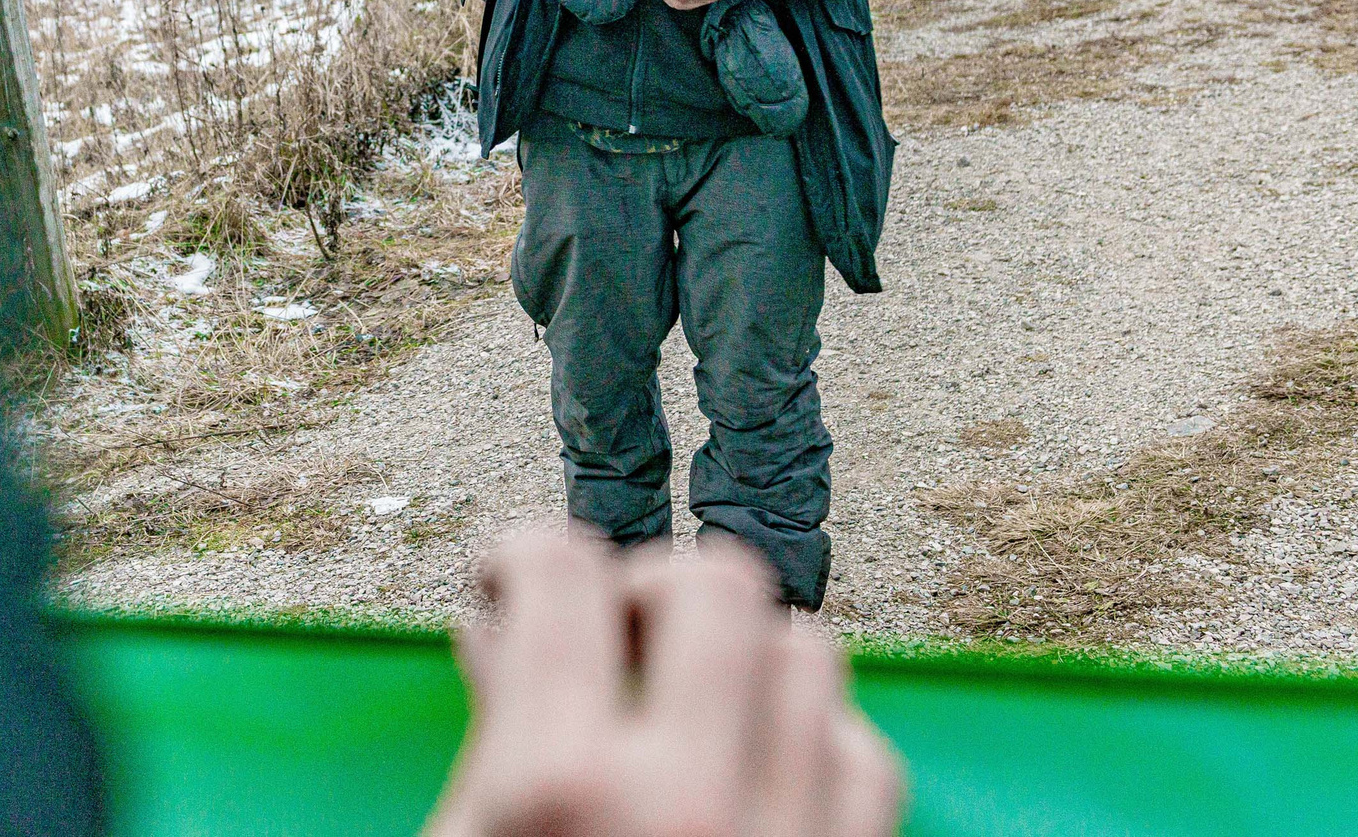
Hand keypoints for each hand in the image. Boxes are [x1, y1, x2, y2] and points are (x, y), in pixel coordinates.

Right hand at [425, 531, 904, 836]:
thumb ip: (490, 738)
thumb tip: (494, 631)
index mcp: (561, 786)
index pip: (563, 576)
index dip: (523, 556)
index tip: (513, 580)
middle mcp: (684, 801)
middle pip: (715, 585)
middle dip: (655, 589)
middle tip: (614, 634)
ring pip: (806, 656)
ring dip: (745, 659)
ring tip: (688, 700)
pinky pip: (867, 761)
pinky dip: (816, 743)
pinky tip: (759, 769)